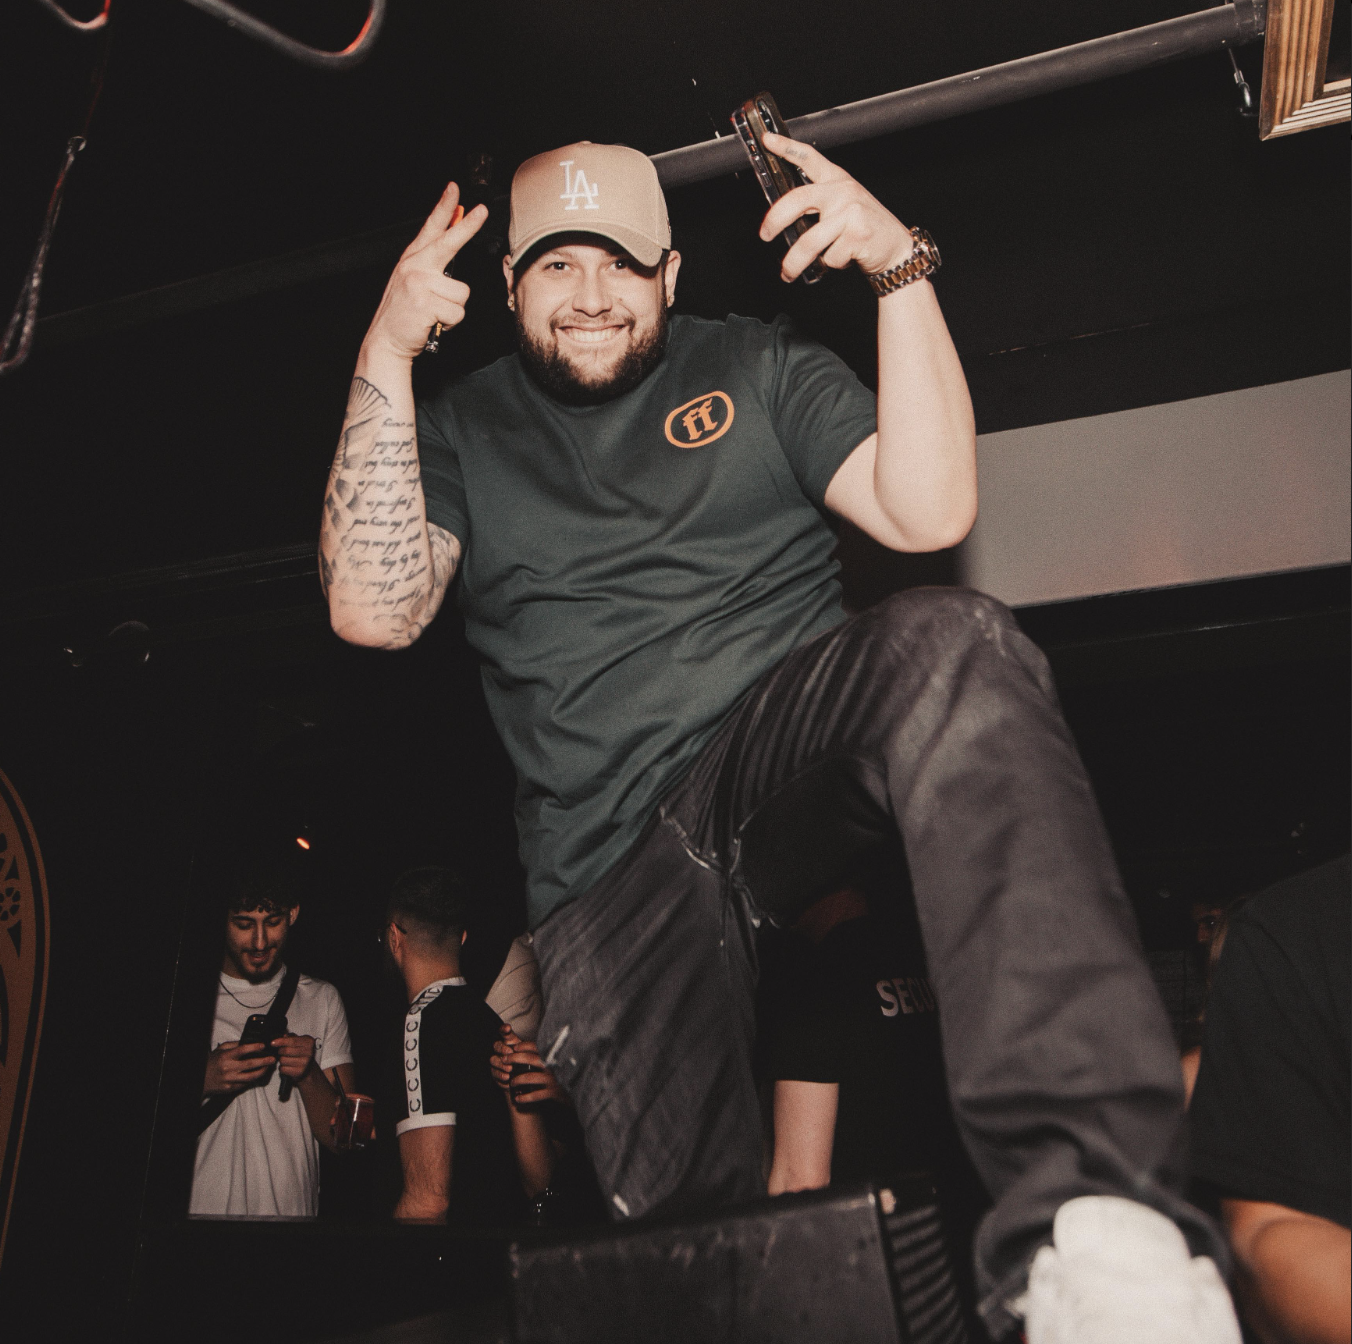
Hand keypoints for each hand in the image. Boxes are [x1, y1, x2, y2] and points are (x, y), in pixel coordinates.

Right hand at [203, 1041, 273, 1096]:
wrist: (201, 1080)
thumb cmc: (212, 1063)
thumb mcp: (220, 1050)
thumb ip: (234, 1045)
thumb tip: (248, 1041)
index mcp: (226, 1057)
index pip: (243, 1050)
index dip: (254, 1047)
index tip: (263, 1045)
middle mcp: (228, 1068)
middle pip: (250, 1064)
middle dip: (264, 1061)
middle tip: (273, 1059)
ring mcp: (229, 1080)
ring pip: (250, 1077)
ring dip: (261, 1072)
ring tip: (268, 1067)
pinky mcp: (230, 1089)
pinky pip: (245, 1084)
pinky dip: (253, 1079)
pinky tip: (258, 1074)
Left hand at [271, 1033, 316, 1080]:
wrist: (308, 1068)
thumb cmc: (301, 1052)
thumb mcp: (299, 1041)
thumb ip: (291, 1037)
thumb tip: (283, 1036)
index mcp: (309, 1042)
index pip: (292, 1041)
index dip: (281, 1041)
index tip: (272, 1043)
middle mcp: (309, 1052)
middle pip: (286, 1051)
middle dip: (280, 1051)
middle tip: (281, 1051)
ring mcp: (305, 1063)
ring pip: (283, 1060)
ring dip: (281, 1059)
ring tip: (285, 1059)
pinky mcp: (299, 1072)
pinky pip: (283, 1069)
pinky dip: (282, 1067)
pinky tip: (286, 1066)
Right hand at [364, 184, 488, 361]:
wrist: (386, 340)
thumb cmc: (404, 314)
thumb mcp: (411, 282)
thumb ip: (430, 264)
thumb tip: (450, 243)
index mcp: (412, 259)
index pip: (431, 228)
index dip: (444, 207)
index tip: (454, 189)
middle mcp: (415, 266)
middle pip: (448, 242)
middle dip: (467, 226)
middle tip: (482, 210)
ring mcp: (419, 283)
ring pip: (461, 293)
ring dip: (453, 309)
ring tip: (435, 313)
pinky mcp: (425, 303)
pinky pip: (457, 313)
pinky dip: (450, 323)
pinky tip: (433, 322)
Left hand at [492, 1026, 566, 1108]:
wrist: (581, 1090)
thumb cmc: (568, 1074)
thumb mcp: (561, 1061)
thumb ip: (549, 1055)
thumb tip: (532, 1051)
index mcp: (554, 1056)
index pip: (536, 1046)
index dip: (523, 1046)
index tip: (514, 1047)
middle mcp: (553, 1065)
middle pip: (530, 1059)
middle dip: (514, 1058)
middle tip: (504, 1060)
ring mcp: (553, 1079)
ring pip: (529, 1077)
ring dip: (517, 1080)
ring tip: (511, 1082)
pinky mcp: (553, 1092)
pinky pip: (534, 1095)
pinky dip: (524, 1097)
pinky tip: (517, 1098)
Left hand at [758, 132, 913, 283]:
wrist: (897, 248)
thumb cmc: (865, 228)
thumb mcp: (845, 205)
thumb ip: (819, 203)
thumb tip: (783, 218)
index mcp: (837, 180)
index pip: (809, 157)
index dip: (786, 147)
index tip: (767, 140)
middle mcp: (843, 191)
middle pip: (797, 201)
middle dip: (774, 221)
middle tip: (765, 235)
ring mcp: (851, 212)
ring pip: (809, 241)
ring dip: (794, 263)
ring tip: (788, 272)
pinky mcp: (857, 235)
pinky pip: (828, 257)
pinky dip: (831, 265)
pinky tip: (845, 257)